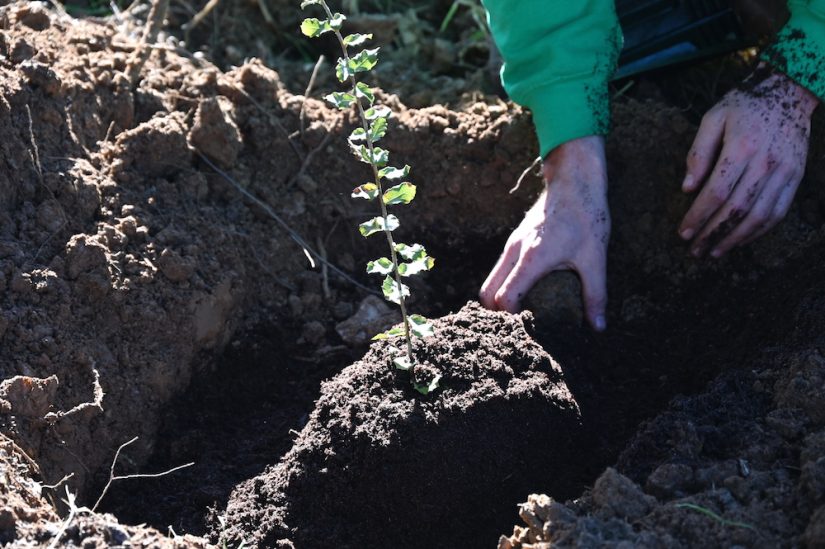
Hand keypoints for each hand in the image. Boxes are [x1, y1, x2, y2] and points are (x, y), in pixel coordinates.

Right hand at [480, 136, 609, 330]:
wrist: (575, 180)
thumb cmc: (586, 216)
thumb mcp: (595, 258)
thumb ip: (595, 295)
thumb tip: (598, 327)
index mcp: (531, 259)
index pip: (505, 298)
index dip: (511, 318)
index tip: (527, 328)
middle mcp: (514, 251)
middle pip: (487, 292)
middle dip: (496, 313)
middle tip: (518, 326)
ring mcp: (512, 244)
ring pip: (491, 280)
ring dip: (498, 298)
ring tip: (520, 314)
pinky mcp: (515, 239)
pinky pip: (499, 268)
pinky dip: (504, 284)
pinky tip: (525, 291)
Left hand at [679, 67, 818, 256]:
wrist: (789, 91)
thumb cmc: (744, 104)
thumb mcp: (713, 118)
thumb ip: (698, 152)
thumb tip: (686, 188)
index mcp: (742, 146)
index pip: (716, 192)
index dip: (698, 216)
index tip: (683, 232)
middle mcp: (766, 162)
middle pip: (736, 209)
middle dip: (713, 234)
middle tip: (694, 251)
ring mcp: (785, 171)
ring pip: (759, 216)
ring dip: (735, 239)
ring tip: (714, 252)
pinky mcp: (796, 177)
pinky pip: (778, 212)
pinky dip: (759, 231)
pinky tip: (740, 240)